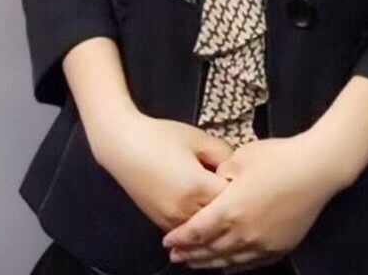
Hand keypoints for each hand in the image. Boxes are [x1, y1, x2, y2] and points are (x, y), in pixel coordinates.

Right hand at [93, 107, 236, 232]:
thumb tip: (238, 168)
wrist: (124, 146)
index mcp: (197, 188)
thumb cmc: (161, 137)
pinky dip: (198, 222)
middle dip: (230, 204)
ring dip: (215, 217)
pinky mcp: (162, 224)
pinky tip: (202, 206)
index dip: (241, 187)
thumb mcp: (198, 138)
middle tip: (235, 187)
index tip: (243, 176)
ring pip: (205, 229)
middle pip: (220, 218)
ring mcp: (171, 221)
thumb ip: (224, 153)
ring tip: (219, 197)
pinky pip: (188, 231)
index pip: (232, 198)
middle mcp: (185, 211)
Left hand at [162, 132, 344, 269]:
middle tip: (176, 255)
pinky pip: (250, 263)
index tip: (168, 241)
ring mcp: (263, 243)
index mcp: (231, 209)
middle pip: (209, 250)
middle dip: (190, 254)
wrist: (316, 168)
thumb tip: (214, 182)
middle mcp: (244, 232)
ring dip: (209, 263)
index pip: (196, 231)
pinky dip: (234, 265)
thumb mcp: (241, 157)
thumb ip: (221, 173)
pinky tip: (227, 264)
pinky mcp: (279, 247)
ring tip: (195, 263)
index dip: (180, 238)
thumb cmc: (280, 158)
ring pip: (228, 261)